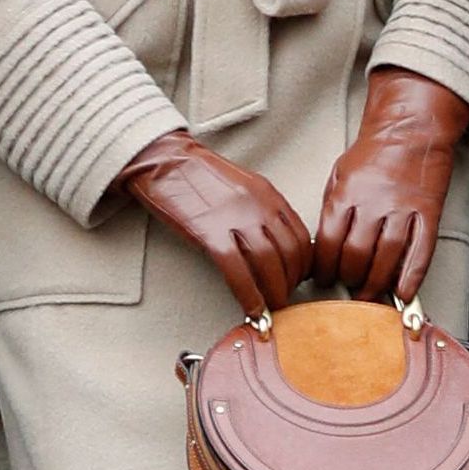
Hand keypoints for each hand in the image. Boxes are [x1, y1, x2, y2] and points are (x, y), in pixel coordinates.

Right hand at [116, 129, 310, 321]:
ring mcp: (235, 219)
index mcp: (269, 194)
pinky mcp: (209, 232)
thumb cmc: (198, 174)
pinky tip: (251, 309)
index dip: (304, 266)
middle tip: (283, 299)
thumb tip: (274, 245)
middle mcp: (258, 206)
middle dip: (291, 283)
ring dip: (274, 293)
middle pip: (290, 254)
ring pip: (268, 264)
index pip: (301, 237)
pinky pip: (237, 271)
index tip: (297, 281)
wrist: (165, 160)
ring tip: (271, 309)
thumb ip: (261, 211)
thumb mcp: (242, 186)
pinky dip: (248, 295)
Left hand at [316, 67, 468, 302]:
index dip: (324, 267)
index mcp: (347, 193)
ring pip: (387, 258)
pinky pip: (421, 252)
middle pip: (357, 254)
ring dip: (376, 284)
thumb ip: (332, 210)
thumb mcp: (338, 175)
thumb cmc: (371, 154)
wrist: (410, 129)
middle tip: (347, 288)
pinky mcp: (428, 213)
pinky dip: (411, 278)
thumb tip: (324, 248)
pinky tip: (403, 294)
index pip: (330, 241)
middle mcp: (374, 202)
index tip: (322, 279)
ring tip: (369, 296)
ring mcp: (403, 209)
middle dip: (349, 279)